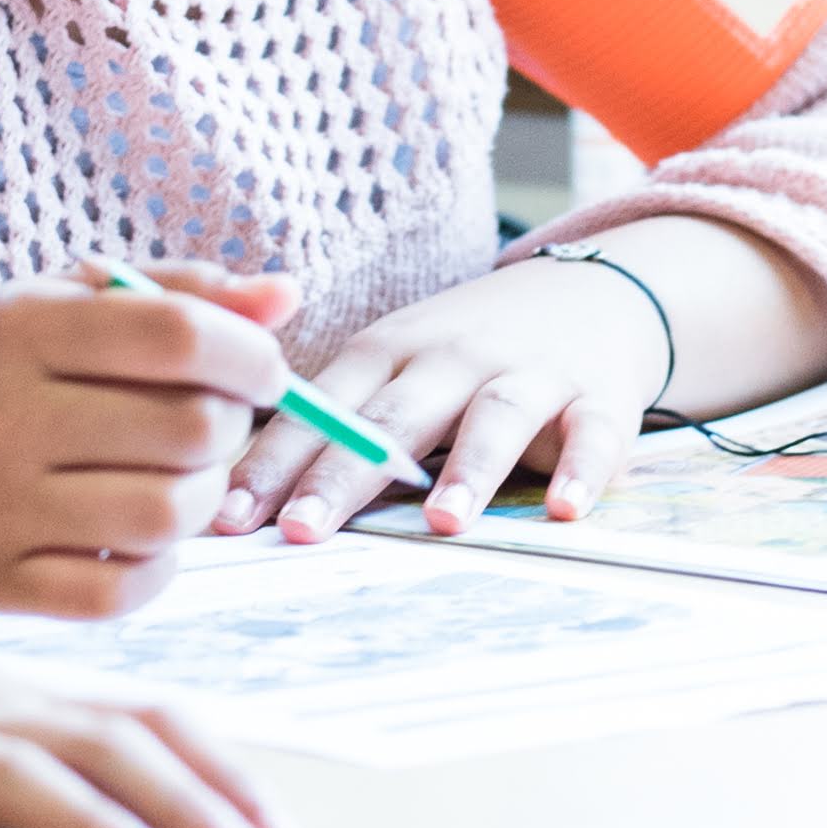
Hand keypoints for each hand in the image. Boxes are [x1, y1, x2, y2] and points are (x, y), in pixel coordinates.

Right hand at [0, 263, 291, 615]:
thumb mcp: (64, 304)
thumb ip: (179, 293)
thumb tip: (287, 298)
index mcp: (17, 330)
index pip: (178, 335)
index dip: (251, 354)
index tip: (263, 369)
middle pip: (189, 430)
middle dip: (231, 425)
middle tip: (213, 421)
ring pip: (170, 514)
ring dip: (203, 496)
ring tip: (178, 473)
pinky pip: (128, 590)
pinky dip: (160, 563)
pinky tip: (139, 530)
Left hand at [218, 256, 666, 543]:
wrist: (589, 296)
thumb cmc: (465, 354)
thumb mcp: (395, 365)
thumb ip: (338, 423)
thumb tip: (237, 498)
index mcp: (388, 351)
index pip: (322, 407)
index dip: (274, 462)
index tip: (229, 517)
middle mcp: (453, 357)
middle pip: (393, 415)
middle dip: (344, 473)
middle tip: (303, 531)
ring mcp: (528, 373)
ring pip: (493, 417)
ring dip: (467, 469)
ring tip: (441, 522)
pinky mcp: (597, 397)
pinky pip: (592, 435)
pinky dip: (582, 470)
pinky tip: (564, 509)